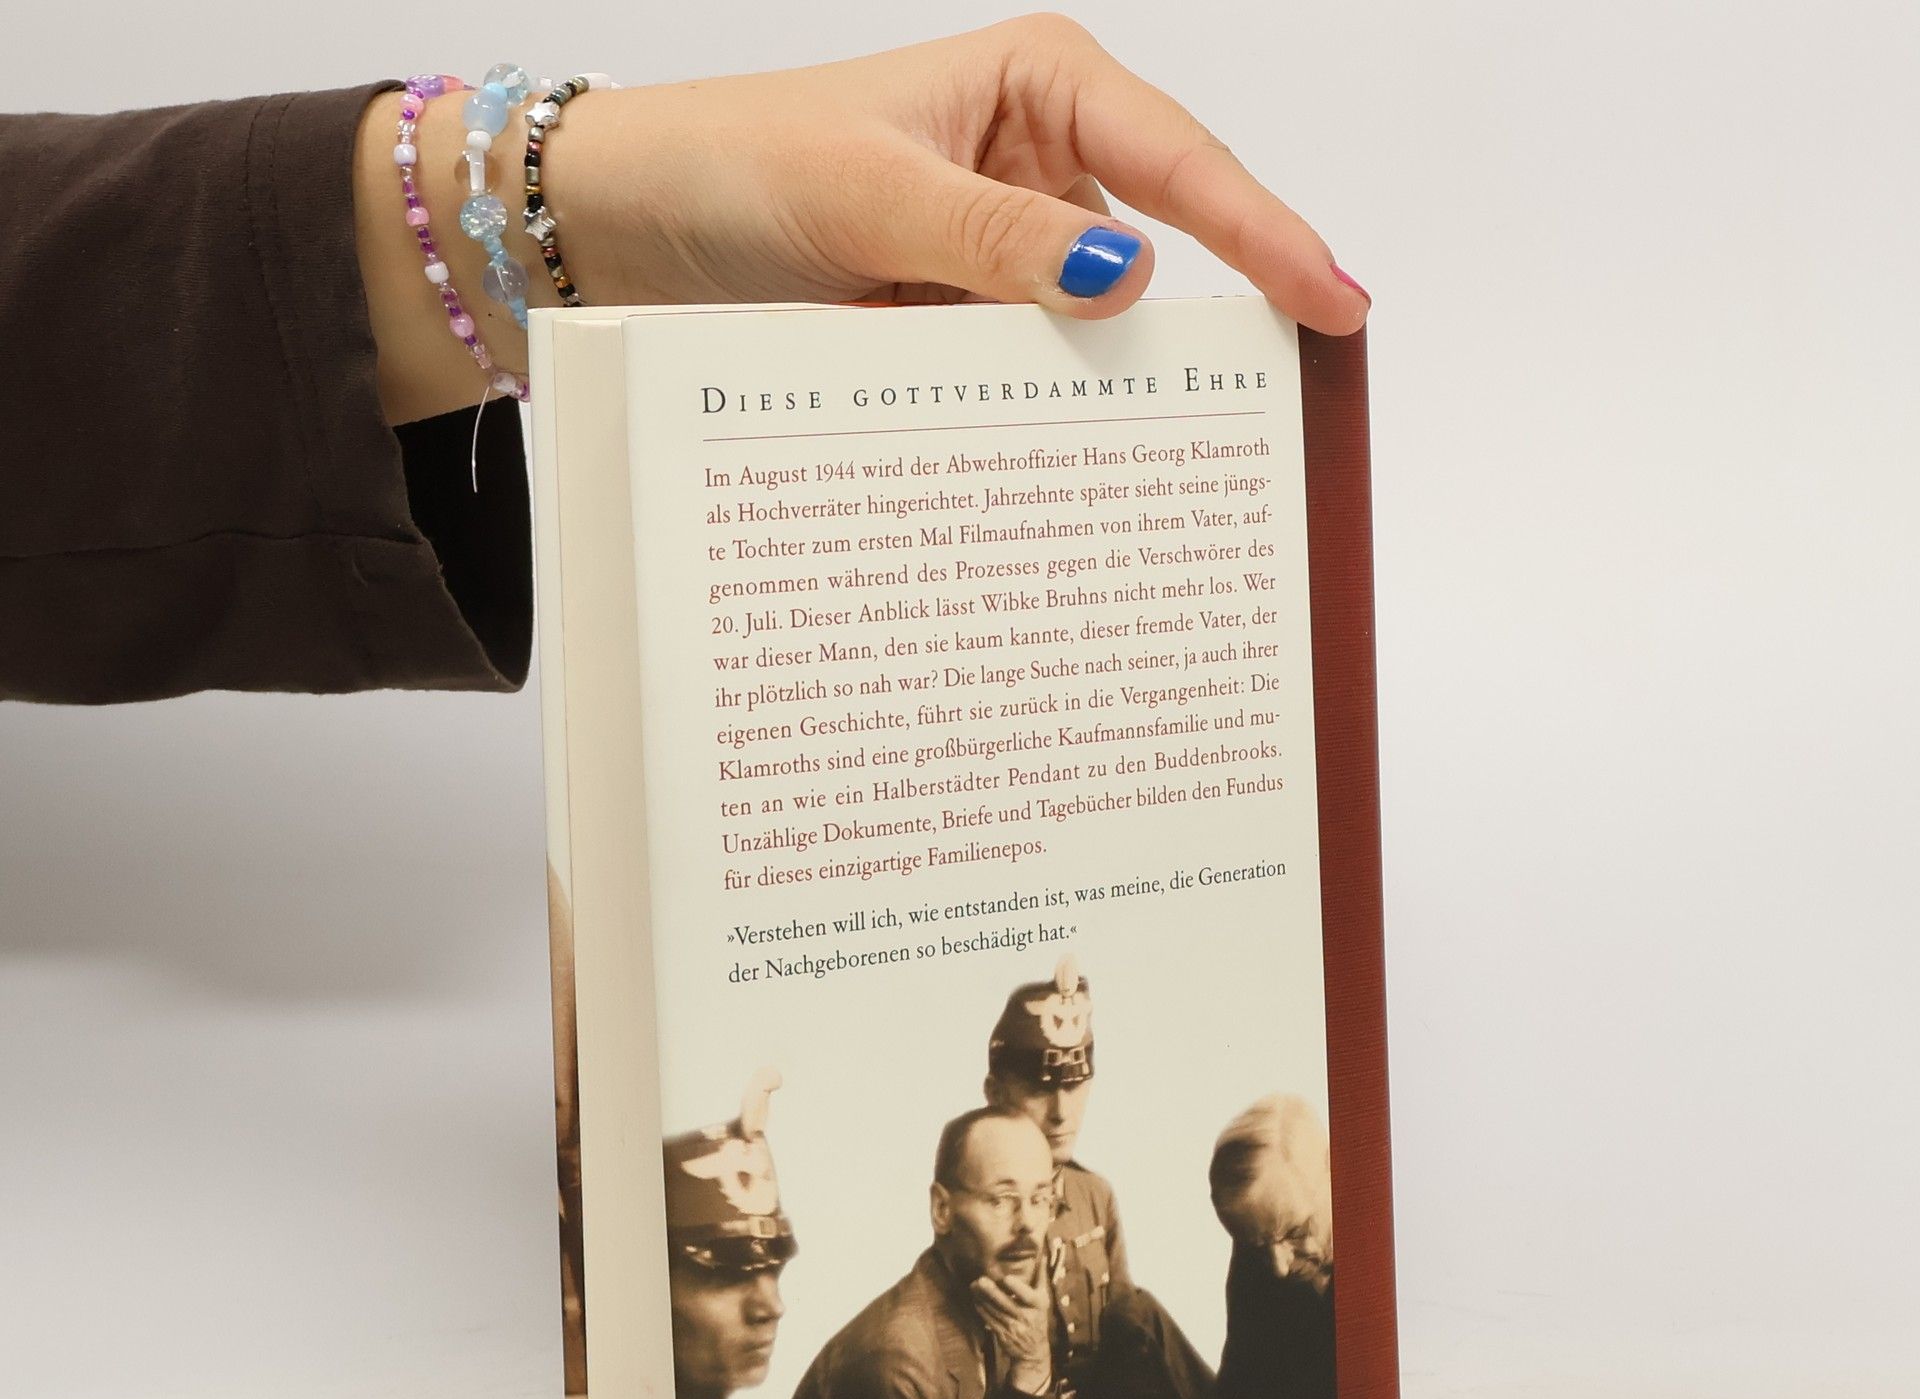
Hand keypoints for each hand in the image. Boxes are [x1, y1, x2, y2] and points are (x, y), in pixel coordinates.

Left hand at [358, 15, 1369, 420]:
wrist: (630, 228)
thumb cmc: (740, 166)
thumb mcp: (871, 193)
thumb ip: (998, 238)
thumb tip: (1127, 279)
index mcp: (1043, 87)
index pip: (1183, 168)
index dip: (1269, 240)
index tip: (1337, 308)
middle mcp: (1038, 165)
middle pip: (1158, 256)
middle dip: (1197, 337)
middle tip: (1260, 426)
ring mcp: (1001, 253)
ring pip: (1088, 335)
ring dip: (1099, 394)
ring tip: (1150, 470)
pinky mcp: (959, 322)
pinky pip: (1022, 375)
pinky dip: (1030, 417)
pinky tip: (1047, 465)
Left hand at [972, 1268, 1052, 1393]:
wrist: (1034, 1351)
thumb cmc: (1038, 1318)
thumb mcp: (1044, 1299)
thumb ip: (1041, 1278)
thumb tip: (1043, 1255)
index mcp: (1038, 1306)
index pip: (1027, 1296)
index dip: (1017, 1288)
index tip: (1006, 1278)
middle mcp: (1025, 1317)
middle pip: (1006, 1303)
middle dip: (992, 1292)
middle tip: (979, 1280)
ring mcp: (1013, 1327)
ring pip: (994, 1311)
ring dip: (982, 1298)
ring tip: (973, 1286)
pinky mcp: (1001, 1334)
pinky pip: (989, 1320)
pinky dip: (981, 1309)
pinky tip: (975, 1299)